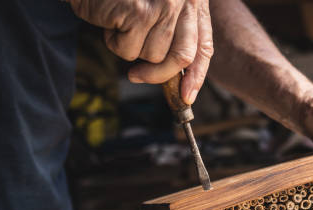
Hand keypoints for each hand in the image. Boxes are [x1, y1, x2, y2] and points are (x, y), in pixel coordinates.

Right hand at [68, 0, 212, 103]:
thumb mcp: (155, 6)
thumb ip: (172, 34)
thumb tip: (178, 81)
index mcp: (192, 1)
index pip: (203, 46)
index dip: (197, 75)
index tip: (187, 96)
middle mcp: (183, 1)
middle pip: (181, 57)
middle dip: (159, 75)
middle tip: (136, 77)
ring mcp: (163, 6)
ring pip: (152, 56)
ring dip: (129, 46)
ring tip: (119, 22)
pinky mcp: (139, 13)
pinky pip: (128, 51)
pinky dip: (113, 41)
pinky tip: (110, 17)